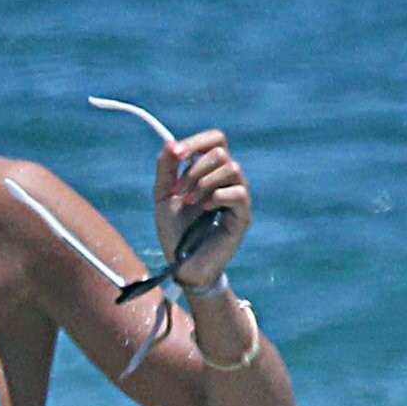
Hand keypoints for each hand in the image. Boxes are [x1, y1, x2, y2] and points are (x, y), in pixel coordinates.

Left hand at [154, 131, 251, 288]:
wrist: (182, 265)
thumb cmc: (175, 231)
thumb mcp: (164, 196)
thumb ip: (166, 169)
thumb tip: (170, 144)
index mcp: (210, 171)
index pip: (215, 140)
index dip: (196, 141)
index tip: (176, 153)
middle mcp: (227, 180)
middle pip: (220, 151)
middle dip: (194, 168)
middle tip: (179, 191)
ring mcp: (237, 197)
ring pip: (231, 168)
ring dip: (203, 182)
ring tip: (189, 202)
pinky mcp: (242, 216)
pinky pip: (238, 193)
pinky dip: (217, 196)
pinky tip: (204, 209)